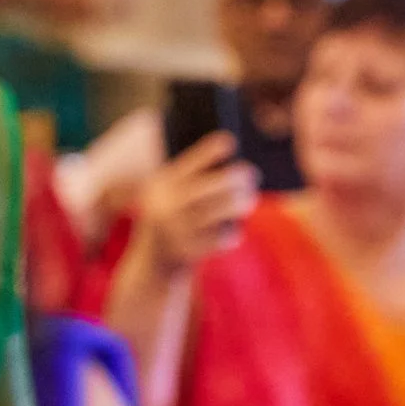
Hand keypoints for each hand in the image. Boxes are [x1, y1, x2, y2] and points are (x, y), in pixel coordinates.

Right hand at [137, 131, 255, 272]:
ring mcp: (174, 230)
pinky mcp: (186, 251)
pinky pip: (219, 239)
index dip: (208, 152)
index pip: (187, 164)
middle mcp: (164, 206)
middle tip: (252, 173)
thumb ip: (190, 182)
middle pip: (208, 187)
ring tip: (249, 200)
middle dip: (234, 179)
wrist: (152, 264)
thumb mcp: (169, 198)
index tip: (229, 141)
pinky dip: (230, 235)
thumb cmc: (172, 220)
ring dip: (239, 204)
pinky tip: (234, 232)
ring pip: (217, 212)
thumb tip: (232, 167)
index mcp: (159, 187)